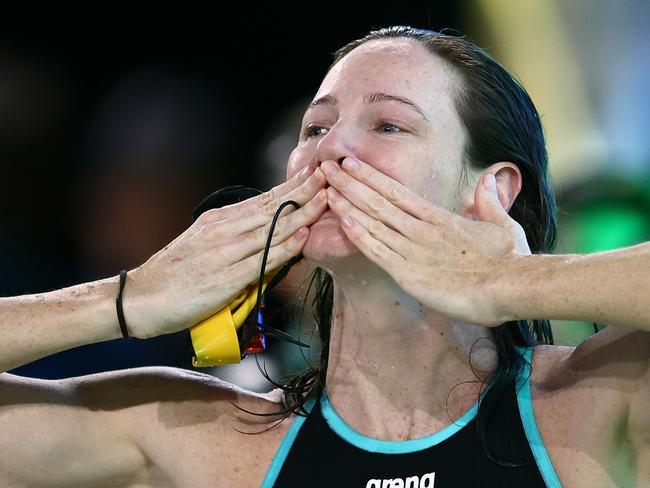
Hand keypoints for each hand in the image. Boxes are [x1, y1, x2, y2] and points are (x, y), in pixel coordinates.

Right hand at [125, 165, 327, 338]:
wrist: (140, 299)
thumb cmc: (174, 274)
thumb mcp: (202, 243)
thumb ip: (232, 235)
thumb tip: (263, 229)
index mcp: (218, 221)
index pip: (262, 200)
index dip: (291, 187)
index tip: (314, 174)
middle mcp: (221, 231)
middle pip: (270, 209)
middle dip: (302, 192)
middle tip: (329, 175)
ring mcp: (222, 254)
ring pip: (269, 230)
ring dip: (300, 215)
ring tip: (326, 199)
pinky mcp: (223, 280)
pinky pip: (259, 261)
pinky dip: (282, 249)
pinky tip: (301, 237)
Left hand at [320, 157, 530, 325]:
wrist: (513, 286)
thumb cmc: (510, 258)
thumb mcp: (501, 223)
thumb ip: (489, 201)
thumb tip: (490, 179)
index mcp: (439, 218)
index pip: (397, 192)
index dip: (371, 177)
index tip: (351, 164)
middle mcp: (421, 229)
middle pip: (378, 201)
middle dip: (350, 183)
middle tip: (326, 166)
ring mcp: (413, 250)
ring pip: (373, 222)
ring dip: (348, 205)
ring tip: (326, 188)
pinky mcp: (409, 274)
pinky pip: (377, 252)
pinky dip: (359, 236)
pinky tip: (342, 222)